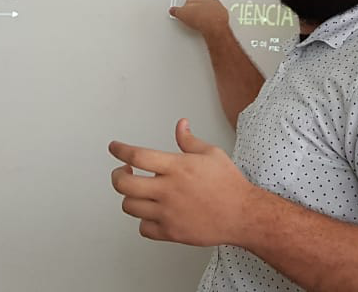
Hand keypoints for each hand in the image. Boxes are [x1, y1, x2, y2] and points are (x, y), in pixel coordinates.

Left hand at [109, 119, 258, 246]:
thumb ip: (190, 140)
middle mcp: (168, 190)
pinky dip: (143, 221)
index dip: (120, 150)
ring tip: (137, 191)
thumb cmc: (229, 185)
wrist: (243, 215)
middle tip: (122, 172)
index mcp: (177, 167)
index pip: (137, 156)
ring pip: (129, 206)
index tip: (114, 147)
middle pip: (124, 184)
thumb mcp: (212, 153)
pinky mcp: (171, 232)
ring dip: (129, 197)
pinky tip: (151, 213)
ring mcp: (168, 213)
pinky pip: (143, 229)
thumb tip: (181, 125)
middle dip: (116, 175)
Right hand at [169, 0, 229, 37]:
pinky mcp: (222, 11)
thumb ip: (177, 11)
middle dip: (201, 0)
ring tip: (203, 16)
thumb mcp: (181, 14)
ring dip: (208, 8)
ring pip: (212, 4)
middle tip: (197, 7)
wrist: (213, 25)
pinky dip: (215, 15)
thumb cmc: (199, 17)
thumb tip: (173, 10)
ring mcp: (216, 4)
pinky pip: (218, 11)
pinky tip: (210, 20)